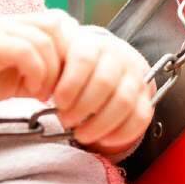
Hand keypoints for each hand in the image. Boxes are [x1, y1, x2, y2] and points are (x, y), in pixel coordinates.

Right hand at [0, 11, 72, 109]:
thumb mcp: (16, 76)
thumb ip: (40, 70)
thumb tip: (72, 80)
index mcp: (17, 25)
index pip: (60, 23)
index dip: (71, 51)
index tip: (68, 82)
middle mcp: (9, 21)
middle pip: (58, 26)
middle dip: (67, 60)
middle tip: (61, 90)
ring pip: (44, 40)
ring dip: (51, 72)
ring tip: (42, 94)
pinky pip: (25, 51)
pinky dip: (36, 73)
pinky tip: (30, 91)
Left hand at [51, 23, 154, 154]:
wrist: (107, 64)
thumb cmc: (76, 68)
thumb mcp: (61, 60)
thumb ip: (51, 69)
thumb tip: (37, 86)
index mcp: (94, 45)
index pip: (84, 59)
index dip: (70, 84)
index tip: (58, 102)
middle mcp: (119, 57)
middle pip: (104, 83)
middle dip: (82, 108)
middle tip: (66, 121)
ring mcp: (136, 78)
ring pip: (123, 102)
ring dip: (99, 124)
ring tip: (81, 134)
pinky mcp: (146, 98)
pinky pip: (140, 118)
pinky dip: (121, 133)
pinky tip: (103, 139)